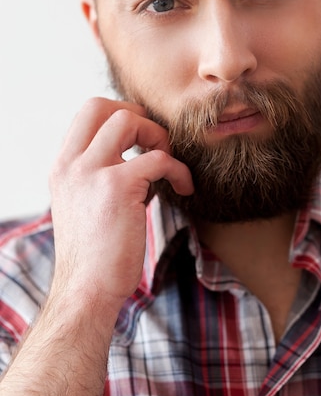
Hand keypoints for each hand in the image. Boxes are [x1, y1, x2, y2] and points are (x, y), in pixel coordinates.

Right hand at [48, 97, 192, 310]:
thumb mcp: (84, 206)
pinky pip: (158, 159)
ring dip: (157, 137)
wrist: (87, 290)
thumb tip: (138, 161)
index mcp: (62, 167)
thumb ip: (99, 178)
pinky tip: (185, 189)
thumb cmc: (95, 254)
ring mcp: (91, 172)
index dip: (118, 117)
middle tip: (155, 143)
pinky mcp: (117, 187)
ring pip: (128, 120)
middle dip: (136, 116)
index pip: (85, 115)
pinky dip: (179, 170)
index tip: (140, 140)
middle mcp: (71, 164)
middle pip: (101, 105)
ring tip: (169, 166)